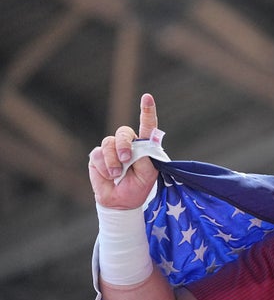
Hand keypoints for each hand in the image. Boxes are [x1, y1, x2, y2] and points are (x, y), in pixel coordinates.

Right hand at [88, 93, 160, 208]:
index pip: (147, 126)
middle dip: (124, 145)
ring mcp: (112, 148)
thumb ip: (146, 160)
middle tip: (125, 159)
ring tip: (116, 174)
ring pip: (109, 143)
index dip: (147, 112)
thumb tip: (135, 147)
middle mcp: (129, 144)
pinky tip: (109, 176)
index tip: (147, 97)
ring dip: (113, 161)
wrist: (120, 201)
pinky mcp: (98, 155)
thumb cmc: (138, 187)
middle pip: (124, 133)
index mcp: (145, 146)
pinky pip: (98, 155)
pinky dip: (104, 167)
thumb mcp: (149, 176)